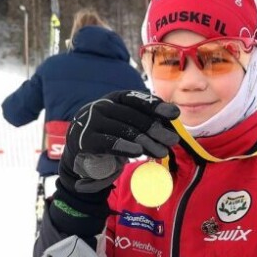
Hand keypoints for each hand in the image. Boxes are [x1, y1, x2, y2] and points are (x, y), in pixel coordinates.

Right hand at [60, 90, 179, 193]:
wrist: (81, 157)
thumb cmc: (111, 137)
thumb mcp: (128, 126)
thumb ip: (146, 123)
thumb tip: (172, 127)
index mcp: (114, 99)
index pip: (135, 99)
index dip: (155, 105)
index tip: (174, 114)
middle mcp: (101, 106)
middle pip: (132, 116)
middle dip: (155, 129)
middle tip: (172, 140)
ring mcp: (91, 122)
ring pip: (124, 130)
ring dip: (146, 142)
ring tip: (162, 152)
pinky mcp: (86, 140)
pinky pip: (108, 143)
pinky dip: (125, 147)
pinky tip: (138, 152)